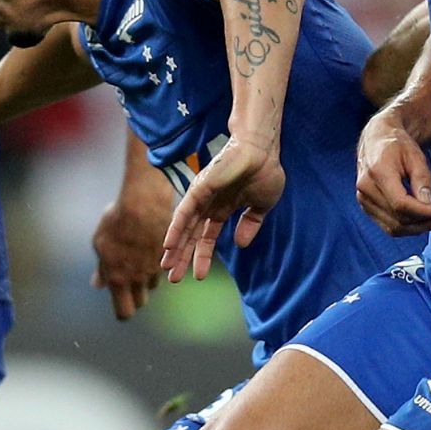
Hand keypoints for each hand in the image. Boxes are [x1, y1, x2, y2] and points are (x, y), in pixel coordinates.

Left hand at [92, 178, 172, 320]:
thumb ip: (102, 268)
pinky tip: (147, 246)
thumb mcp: (100, 243)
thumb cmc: (116, 222)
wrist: (144, 203)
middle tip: (125, 280)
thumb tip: (98, 284)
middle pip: (139, 301)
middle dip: (133, 296)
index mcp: (120, 279)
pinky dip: (155, 263)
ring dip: (144, 278)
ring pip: (151, 284)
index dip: (122, 311)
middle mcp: (140, 278)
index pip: (124, 312)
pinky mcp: (168, 256)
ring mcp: (156, 267)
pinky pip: (161, 267)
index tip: (119, 302)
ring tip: (136, 257)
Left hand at [160, 138, 284, 282]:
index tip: (198, 276)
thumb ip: (251, 224)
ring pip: (184, 227)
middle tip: (172, 278)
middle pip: (191, 236)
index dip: (203, 256)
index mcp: (223, 208)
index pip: (208, 237)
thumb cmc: (264, 171)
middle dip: (182, 257)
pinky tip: (168, 244)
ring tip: (166, 267)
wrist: (263, 151)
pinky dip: (175, 228)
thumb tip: (241, 244)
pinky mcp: (199, 188)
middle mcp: (208, 204)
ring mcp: (202, 196)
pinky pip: (184, 212)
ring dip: (175, 247)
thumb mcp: (262, 205)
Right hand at [354, 109, 430, 236]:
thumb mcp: (415, 156)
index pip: (401, 204)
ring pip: (394, 228)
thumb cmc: (396, 144)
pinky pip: (389, 226)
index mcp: (377, 172)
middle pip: (398, 219)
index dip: (424, 212)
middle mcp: (366, 189)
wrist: (377, 140)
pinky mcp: (366, 207)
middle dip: (426, 221)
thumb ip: (422, 180)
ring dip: (419, 228)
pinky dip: (408, 227)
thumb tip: (428, 205)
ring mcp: (364, 200)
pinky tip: (423, 220)